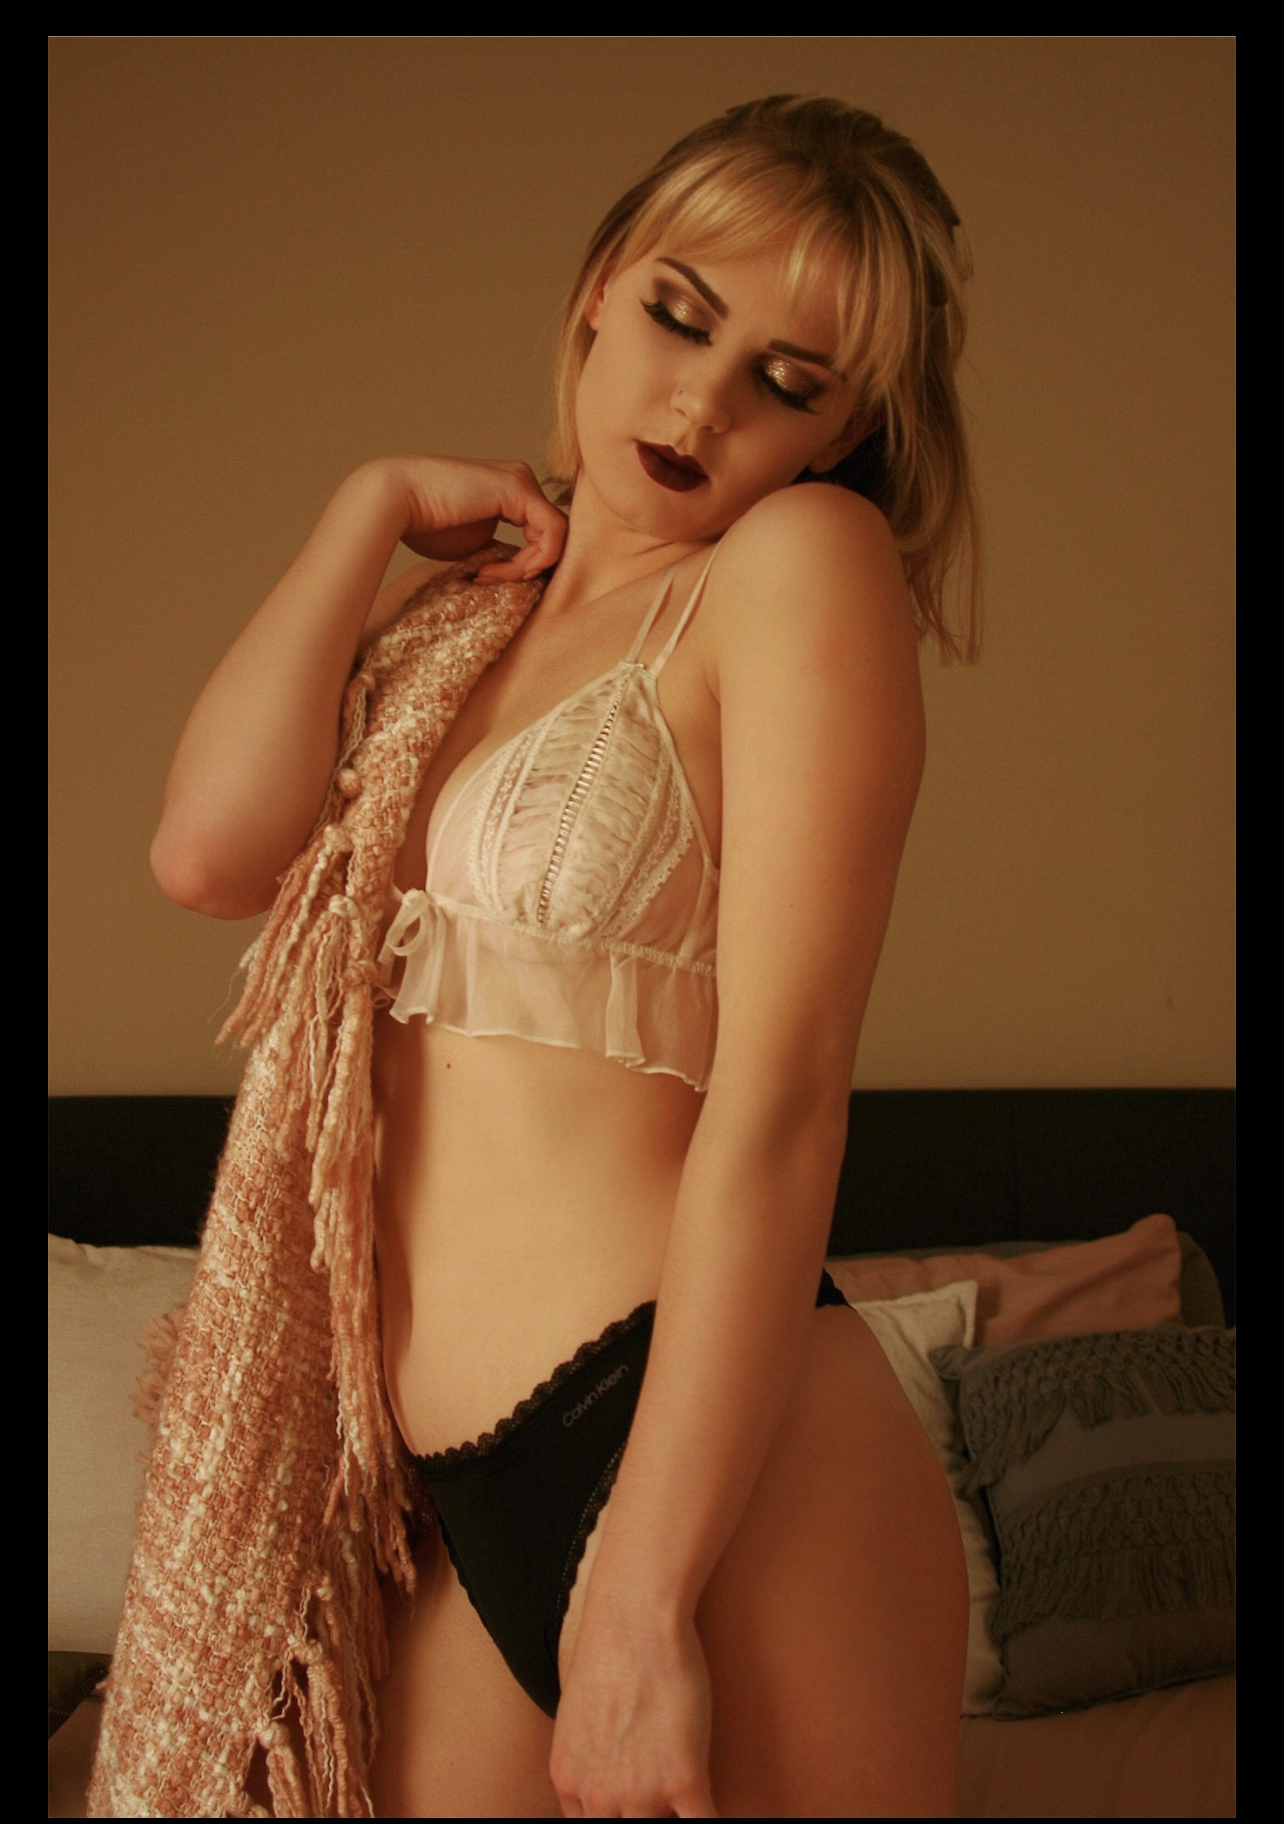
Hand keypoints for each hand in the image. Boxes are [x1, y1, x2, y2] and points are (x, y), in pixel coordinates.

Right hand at [377, 455, 567, 580]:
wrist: (396, 502)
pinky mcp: (519, 487)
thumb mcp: (475, 544)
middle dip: (526, 567)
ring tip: (487, 575)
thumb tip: (526, 572)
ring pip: (554, 536)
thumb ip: (502, 551)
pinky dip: (536, 558)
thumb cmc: (426, 524)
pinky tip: (505, 569)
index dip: (522, 565)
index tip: (485, 579)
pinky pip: (553, 531)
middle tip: (487, 579)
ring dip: (525, 567)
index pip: (540, 534)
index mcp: (510, 491)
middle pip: (550, 535)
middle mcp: (520, 479)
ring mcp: (522, 480)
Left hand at [551, 1602, 717, 1818]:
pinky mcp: (684, 1779)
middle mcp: (599, 1795)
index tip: (635, 1810)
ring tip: (689, 1796)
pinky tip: (718, 1809)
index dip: (615, 1819)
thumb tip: (605, 1762)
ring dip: (677, 1817)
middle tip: (663, 1803)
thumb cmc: (610, 1648)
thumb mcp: (578, 1712)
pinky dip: (717, 1823)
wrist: (636, 1617)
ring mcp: (641, 1792)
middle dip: (643, 1818)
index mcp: (569, 1779)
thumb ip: (587, 1751)